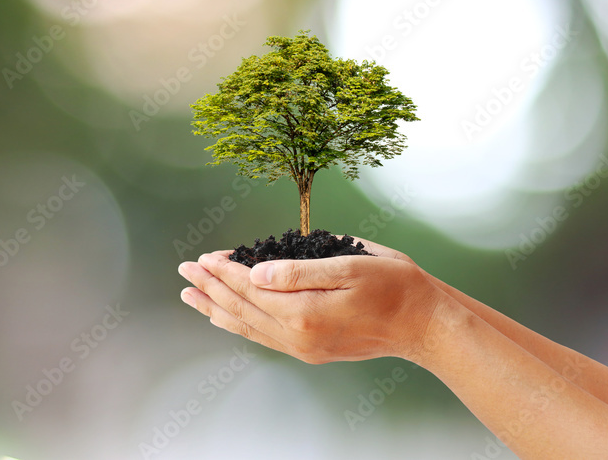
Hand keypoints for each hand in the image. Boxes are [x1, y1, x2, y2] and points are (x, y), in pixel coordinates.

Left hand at [178, 241, 447, 363]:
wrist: (423, 325)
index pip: (251, 287)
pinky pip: (262, 337)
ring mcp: (302, 347)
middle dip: (210, 287)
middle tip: (184, 270)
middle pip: (242, 308)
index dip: (225, 270)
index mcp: (304, 312)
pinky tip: (224, 317)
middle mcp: (298, 336)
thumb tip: (256, 271)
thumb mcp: (349, 265)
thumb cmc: (394, 286)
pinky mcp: (309, 351)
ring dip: (216, 308)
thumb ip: (299, 271)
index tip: (205, 256)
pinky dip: (238, 325)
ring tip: (190, 295)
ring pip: (247, 326)